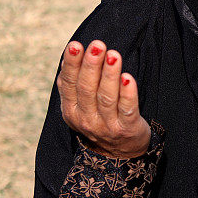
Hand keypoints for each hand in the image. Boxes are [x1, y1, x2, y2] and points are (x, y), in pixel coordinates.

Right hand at [57, 40, 150, 158]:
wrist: (121, 152)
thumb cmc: (100, 119)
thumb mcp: (81, 106)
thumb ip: (74, 85)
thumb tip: (69, 57)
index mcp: (71, 111)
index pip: (69, 84)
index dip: (72, 65)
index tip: (75, 45)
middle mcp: (86, 119)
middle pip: (87, 89)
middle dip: (92, 65)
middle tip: (98, 45)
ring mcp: (107, 126)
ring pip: (107, 97)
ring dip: (110, 75)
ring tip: (114, 55)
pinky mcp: (127, 129)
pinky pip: (127, 109)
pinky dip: (127, 93)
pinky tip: (128, 78)